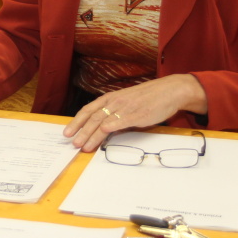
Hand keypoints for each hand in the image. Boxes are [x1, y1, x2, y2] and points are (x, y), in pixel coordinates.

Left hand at [63, 74, 206, 152]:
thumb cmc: (148, 97)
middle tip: (72, 143)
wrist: (169, 91)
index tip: (67, 131)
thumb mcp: (127, 102)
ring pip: (103, 121)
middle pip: (93, 117)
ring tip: (84, 146)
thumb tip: (104, 129)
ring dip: (92, 135)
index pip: (89, 109)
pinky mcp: (137, 114)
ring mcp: (125, 108)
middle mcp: (115, 102)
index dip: (77, 121)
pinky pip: (121, 121)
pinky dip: (110, 127)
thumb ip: (115, 114)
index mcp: (111, 98)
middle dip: (81, 131)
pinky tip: (103, 134)